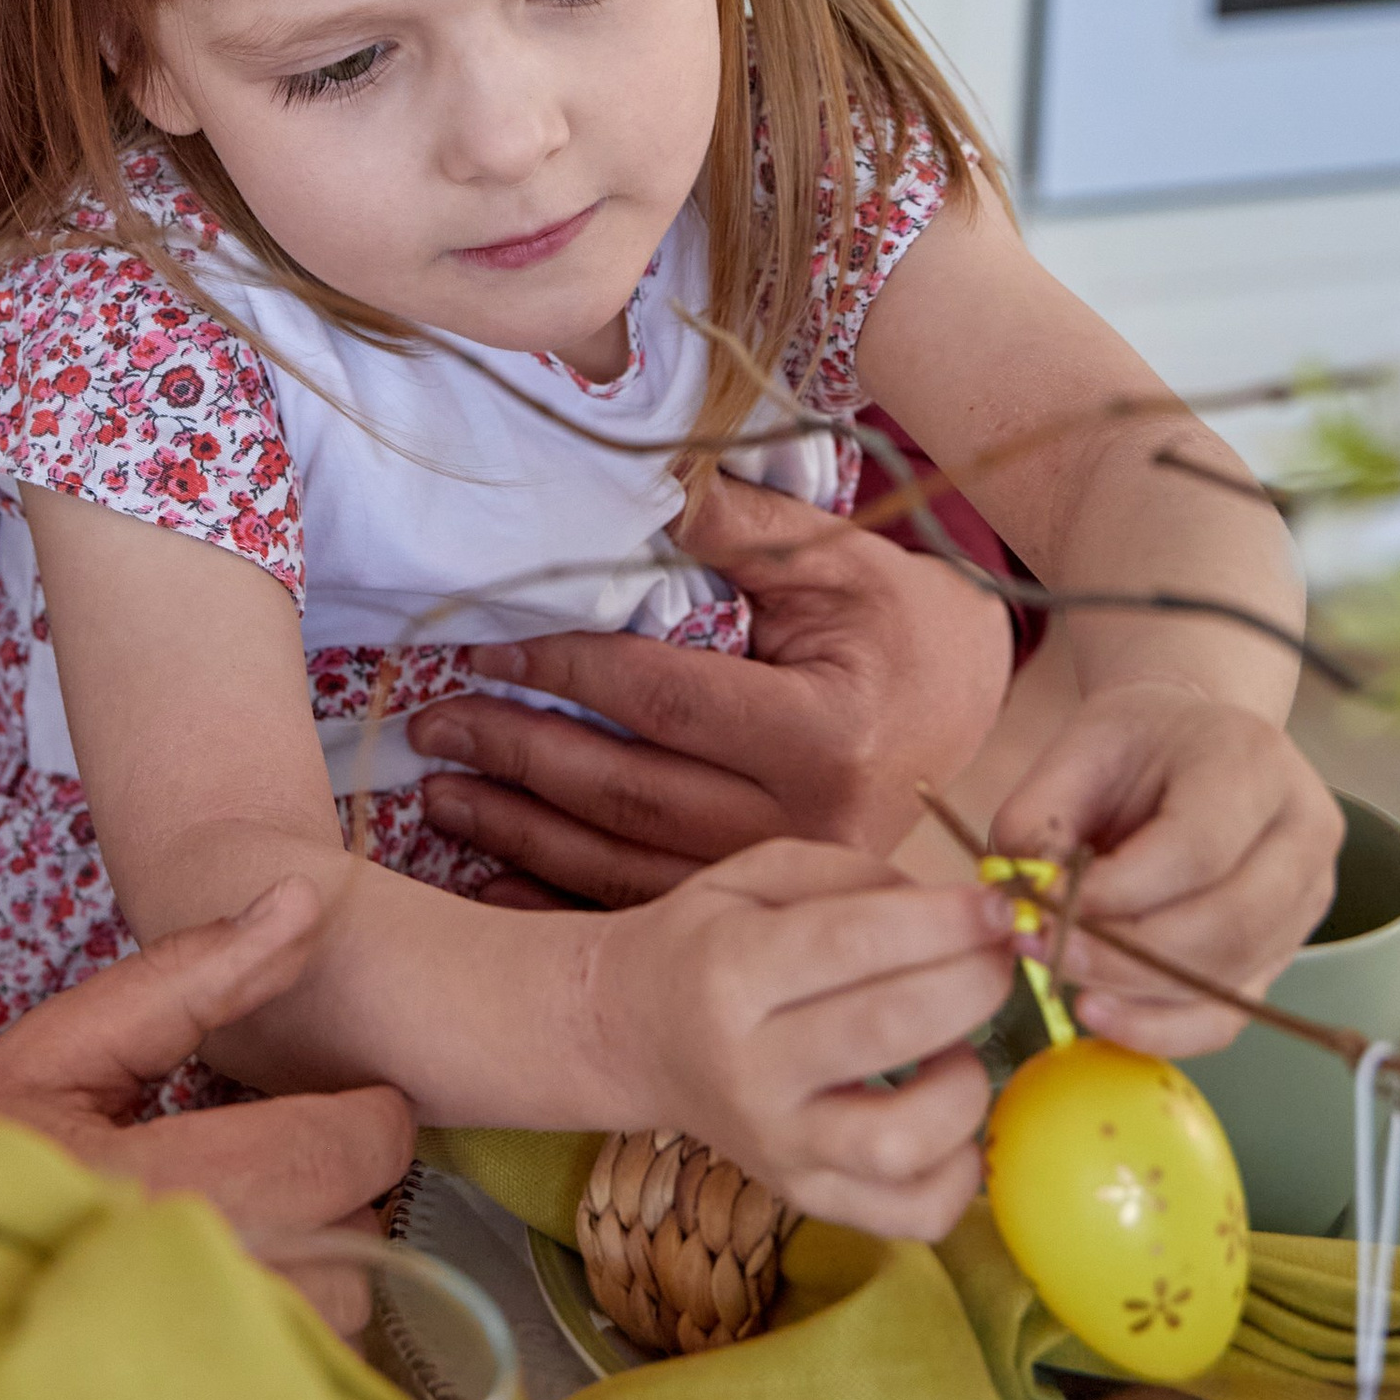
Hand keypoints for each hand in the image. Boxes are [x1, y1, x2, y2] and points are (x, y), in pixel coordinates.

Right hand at [0, 881, 410, 1399]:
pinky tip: (215, 1337)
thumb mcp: (52, 1055)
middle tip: (259, 1185)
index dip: (355, 1119)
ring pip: (341, 1331)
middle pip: (359, 1244)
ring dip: (311, 1287)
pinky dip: (285, 1364)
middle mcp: (187, 1302)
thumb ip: (187, 978)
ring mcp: (196, 1398)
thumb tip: (301, 901)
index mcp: (153, 1187)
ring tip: (226, 1261)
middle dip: (330, 1202)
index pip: (344, 1149)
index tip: (322, 1114)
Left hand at [408, 487, 1015, 902]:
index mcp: (824, 732)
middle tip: (432, 729)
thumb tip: (638, 488)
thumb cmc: (901, 623)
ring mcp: (784, 880)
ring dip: (520, 834)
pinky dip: (562, 899)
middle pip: (630, 793)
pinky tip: (492, 881)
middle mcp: (806, 822)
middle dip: (518, 759)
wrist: (968, 708)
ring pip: (626, 865)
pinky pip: (647, 910)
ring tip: (438, 798)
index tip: (486, 649)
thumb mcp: (836, 559)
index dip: (565, 673)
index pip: (663, 701)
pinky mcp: (766, 907)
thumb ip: (738, 529)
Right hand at [596, 842, 1016, 1238]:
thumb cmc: (707, 943)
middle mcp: (750, 1068)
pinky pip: (910, 1215)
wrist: (631, 1035)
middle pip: (889, 1030)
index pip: (853, 943)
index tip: (998, 907)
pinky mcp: (806, 1198)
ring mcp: (778, 1147)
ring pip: (900, 1142)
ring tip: (957, 1049)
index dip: (943, 923)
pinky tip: (951, 1121)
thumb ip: (854, 878)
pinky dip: (959, 1175)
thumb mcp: (756, 875)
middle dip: (973, 984)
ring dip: (964, 1087)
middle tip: (1000, 958)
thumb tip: (957, 913)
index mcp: (730, 971)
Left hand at [991, 684, 1342, 1055]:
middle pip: (1225, 926)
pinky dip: (1160, 1028)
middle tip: (1042, 949)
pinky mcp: (1286, 949)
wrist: (1190, 741)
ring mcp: (1307, 897)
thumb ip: (1037, 823)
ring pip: (1228, 979)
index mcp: (1253, 761)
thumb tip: (1018, 909)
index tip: (1040, 904)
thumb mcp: (1072, 752)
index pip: (1196, 850)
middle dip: (1123, 955)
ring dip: (1134, 994)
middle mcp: (1302, 830)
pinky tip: (1101, 1013)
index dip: (1114, 893)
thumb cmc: (1131, 745)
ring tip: (1059, 973)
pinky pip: (1228, 1013)